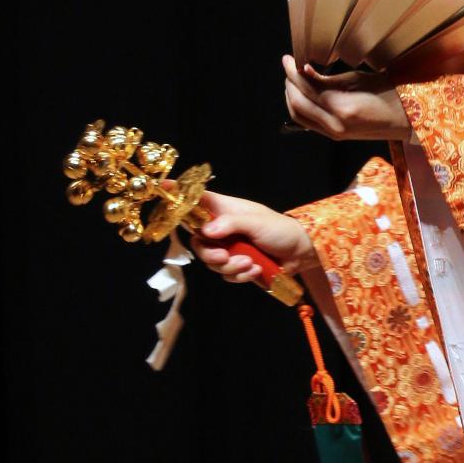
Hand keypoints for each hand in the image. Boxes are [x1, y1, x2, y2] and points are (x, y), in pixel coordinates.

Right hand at [191, 191, 318, 285]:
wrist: (300, 252)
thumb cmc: (280, 229)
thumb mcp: (256, 222)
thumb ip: (231, 224)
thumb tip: (206, 232)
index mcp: (224, 210)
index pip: (197, 200)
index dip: (179, 194)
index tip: (163, 187)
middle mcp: (222, 229)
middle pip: (198, 242)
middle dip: (210, 254)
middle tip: (224, 257)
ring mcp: (229, 248)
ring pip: (212, 262)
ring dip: (231, 267)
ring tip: (251, 264)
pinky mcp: (238, 265)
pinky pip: (227, 275)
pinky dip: (240, 275)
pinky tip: (256, 269)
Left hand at [283, 56, 410, 140]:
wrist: (407, 118)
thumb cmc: (389, 93)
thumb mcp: (358, 79)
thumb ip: (328, 79)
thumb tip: (304, 70)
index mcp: (343, 108)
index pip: (307, 89)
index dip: (293, 72)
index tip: (288, 58)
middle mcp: (335, 125)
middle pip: (297, 103)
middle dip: (289, 83)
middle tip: (289, 65)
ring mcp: (334, 134)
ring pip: (298, 115)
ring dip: (291, 96)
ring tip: (293, 78)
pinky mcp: (335, 136)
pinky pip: (308, 122)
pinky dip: (300, 106)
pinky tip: (303, 93)